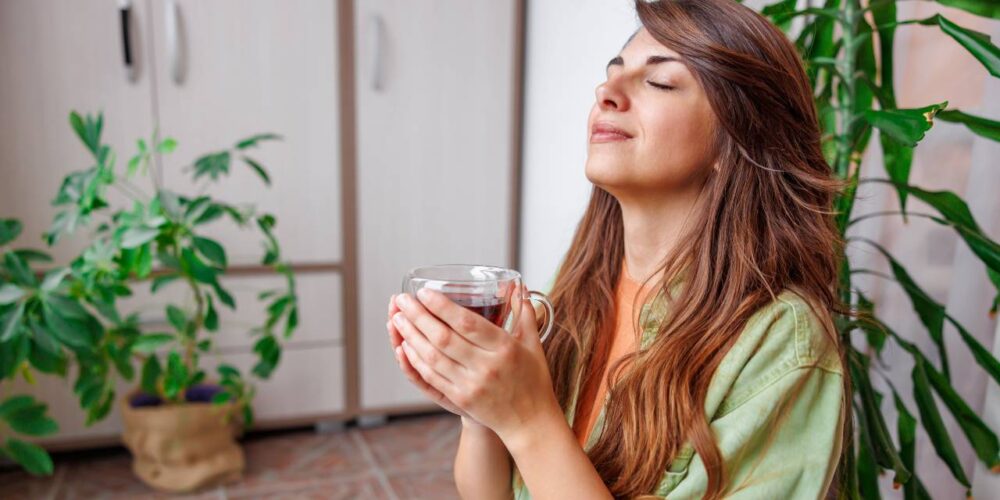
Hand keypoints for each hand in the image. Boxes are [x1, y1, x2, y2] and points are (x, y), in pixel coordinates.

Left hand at [391, 287, 561, 441]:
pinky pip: (432, 377)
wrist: (530, 422)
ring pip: (433, 357)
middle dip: (418, 317)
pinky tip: (404, 346)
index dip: (442, 306)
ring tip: (397, 318)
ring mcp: (471, 385)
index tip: (424, 293)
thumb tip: (517, 287)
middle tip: (403, 300)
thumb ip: (523, 313)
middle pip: (444, 338)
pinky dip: (415, 361)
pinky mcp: (461, 399)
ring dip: (411, 336)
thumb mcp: (533, 344)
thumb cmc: (533, 380)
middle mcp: (486, 366)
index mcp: (504, 348)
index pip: (467, 323)